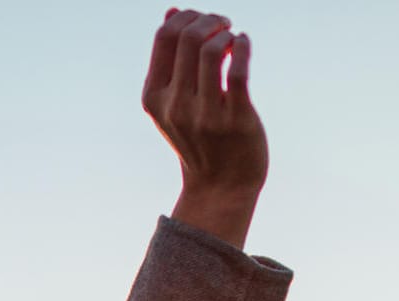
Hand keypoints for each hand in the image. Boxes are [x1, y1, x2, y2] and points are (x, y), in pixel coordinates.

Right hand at [142, 9, 267, 246]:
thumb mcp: (174, 101)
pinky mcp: (236, 119)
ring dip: (227, 31)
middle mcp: (176, 106)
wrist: (220, 186)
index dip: (186, 17)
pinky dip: (243, 46)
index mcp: (155, 98)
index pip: (164, 37)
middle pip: (189, 37)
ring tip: (233, 38)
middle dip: (209, 19)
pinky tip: (244, 44)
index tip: (204, 21)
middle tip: (223, 24)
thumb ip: (170, 59)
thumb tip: (172, 11)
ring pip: (213, 50)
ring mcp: (206, 114)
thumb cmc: (199, 137)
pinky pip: (240, 69)